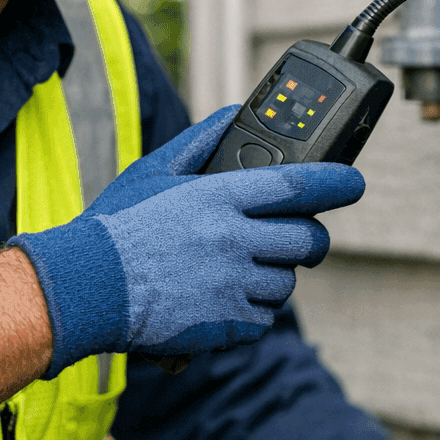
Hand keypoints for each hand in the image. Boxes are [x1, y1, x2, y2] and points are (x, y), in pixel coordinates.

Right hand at [10, 107, 364, 373]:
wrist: (83, 287)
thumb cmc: (116, 226)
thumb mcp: (154, 169)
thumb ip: (200, 140)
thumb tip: (234, 113)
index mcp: (219, 197)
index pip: (298, 184)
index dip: (336, 182)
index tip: (355, 183)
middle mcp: (233, 240)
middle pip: (307, 240)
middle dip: (311, 239)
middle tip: (299, 237)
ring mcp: (231, 285)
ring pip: (287, 282)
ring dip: (276, 275)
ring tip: (243, 268)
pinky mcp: (224, 325)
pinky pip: (263, 319)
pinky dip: (253, 310)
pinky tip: (225, 297)